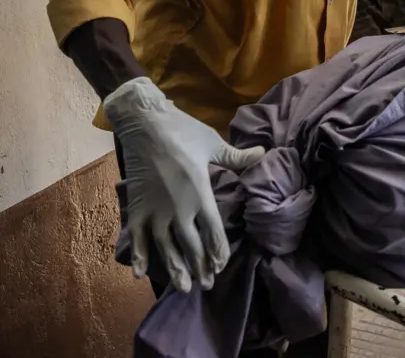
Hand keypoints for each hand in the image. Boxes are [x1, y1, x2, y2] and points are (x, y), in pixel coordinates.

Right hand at [104, 77, 264, 291]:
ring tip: (183, 287)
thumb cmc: (183, 131)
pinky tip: (140, 273)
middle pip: (191, 245)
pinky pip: (136, 235)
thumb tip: (264, 154)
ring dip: (174, 268)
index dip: (218, 250)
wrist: (145, 123)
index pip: (213, 230)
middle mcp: (178, 208)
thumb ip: (237, 157)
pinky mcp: (137, 206)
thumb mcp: (214, 144)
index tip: (222, 266)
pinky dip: (138, 255)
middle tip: (206, 286)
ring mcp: (155, 209)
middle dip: (200, 266)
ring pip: (166, 247)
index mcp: (200, 193)